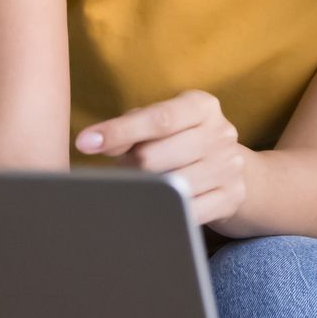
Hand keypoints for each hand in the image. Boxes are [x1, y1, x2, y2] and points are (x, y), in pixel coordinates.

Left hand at [75, 90, 248, 226]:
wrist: (230, 169)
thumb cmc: (180, 141)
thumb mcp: (159, 124)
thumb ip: (128, 127)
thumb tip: (95, 142)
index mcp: (202, 106)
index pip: (158, 119)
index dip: (118, 132)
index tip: (85, 143)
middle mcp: (221, 133)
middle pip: (156, 156)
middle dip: (130, 167)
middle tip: (126, 169)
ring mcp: (229, 167)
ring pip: (169, 186)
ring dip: (146, 189)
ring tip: (145, 184)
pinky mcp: (231, 197)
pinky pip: (186, 211)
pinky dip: (165, 211)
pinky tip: (159, 205)